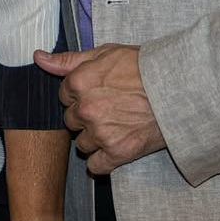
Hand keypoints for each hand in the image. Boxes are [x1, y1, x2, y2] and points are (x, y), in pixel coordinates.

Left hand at [34, 45, 163, 171]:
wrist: (181, 89)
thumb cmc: (145, 68)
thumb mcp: (105, 53)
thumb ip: (68, 60)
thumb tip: (38, 58)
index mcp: (79, 83)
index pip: (63, 96)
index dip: (79, 96)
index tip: (98, 94)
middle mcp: (86, 109)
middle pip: (71, 121)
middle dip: (85, 117)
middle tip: (110, 110)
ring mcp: (101, 132)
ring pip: (82, 144)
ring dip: (94, 139)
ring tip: (117, 127)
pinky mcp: (119, 152)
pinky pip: (95, 166)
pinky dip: (103, 161)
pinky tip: (115, 149)